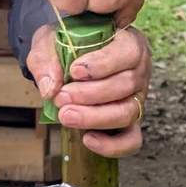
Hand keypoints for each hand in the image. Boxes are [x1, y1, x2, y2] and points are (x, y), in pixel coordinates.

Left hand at [27, 24, 150, 157]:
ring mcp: (137, 97)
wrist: (67, 62)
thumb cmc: (66, 46)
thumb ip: (46, 59)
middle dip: (90, 94)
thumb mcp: (50, 42)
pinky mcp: (130, 121)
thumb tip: (50, 88)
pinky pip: (131, 140)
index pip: (128, 53)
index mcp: (128, 42)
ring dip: (95, 117)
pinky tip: (87, 139)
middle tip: (61, 97)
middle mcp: (139, 70)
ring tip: (66, 115)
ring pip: (127, 112)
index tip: (74, 71)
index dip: (103, 64)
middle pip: (126, 85)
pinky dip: (111, 145)